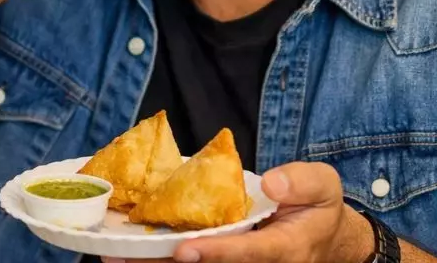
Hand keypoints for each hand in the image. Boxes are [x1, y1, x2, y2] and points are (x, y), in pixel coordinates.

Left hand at [104, 163, 372, 262]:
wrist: (324, 240)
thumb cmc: (319, 209)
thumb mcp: (324, 185)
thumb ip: (302, 182)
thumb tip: (272, 182)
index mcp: (285, 249)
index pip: (248, 254)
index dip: (216, 253)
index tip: (185, 249)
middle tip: (123, 255)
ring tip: (112, 255)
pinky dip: (161, 259)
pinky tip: (126, 252)